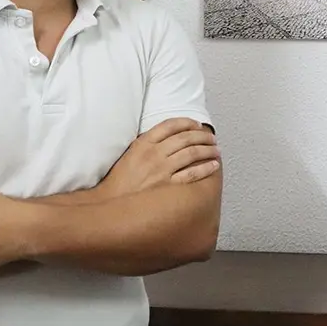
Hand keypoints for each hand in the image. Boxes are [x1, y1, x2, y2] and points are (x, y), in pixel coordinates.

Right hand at [97, 118, 220, 196]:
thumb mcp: (129, 154)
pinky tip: (213, 165)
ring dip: (207, 150)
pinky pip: (192, 174)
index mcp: (143, 143)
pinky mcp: (167, 186)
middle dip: (202, 135)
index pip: (170, 125)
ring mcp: (161, 170)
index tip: (196, 125)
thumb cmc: (119, 181)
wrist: (110, 203)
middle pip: (185, 138)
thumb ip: (147, 144)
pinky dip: (205, 168)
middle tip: (211, 137)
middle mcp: (153, 154)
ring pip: (192, 153)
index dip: (187, 122)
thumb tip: (168, 138)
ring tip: (216, 150)